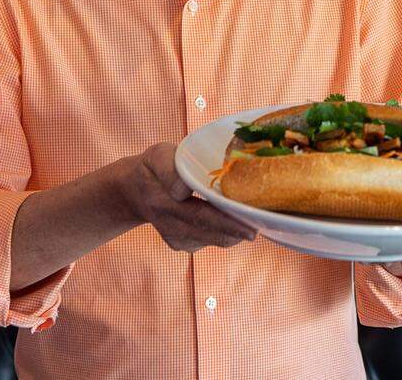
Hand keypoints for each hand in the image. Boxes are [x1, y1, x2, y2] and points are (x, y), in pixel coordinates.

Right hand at [118, 142, 257, 252]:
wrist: (133, 191)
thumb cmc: (152, 168)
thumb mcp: (156, 156)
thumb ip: (169, 169)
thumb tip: (184, 190)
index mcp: (164, 204)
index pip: (201, 217)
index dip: (227, 224)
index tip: (251, 228)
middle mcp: (172, 228)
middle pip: (214, 234)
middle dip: (242, 231)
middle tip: (268, 223)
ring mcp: (178, 240)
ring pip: (217, 239)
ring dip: (238, 230)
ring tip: (256, 214)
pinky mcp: (184, 245)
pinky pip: (213, 240)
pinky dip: (228, 231)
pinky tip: (235, 216)